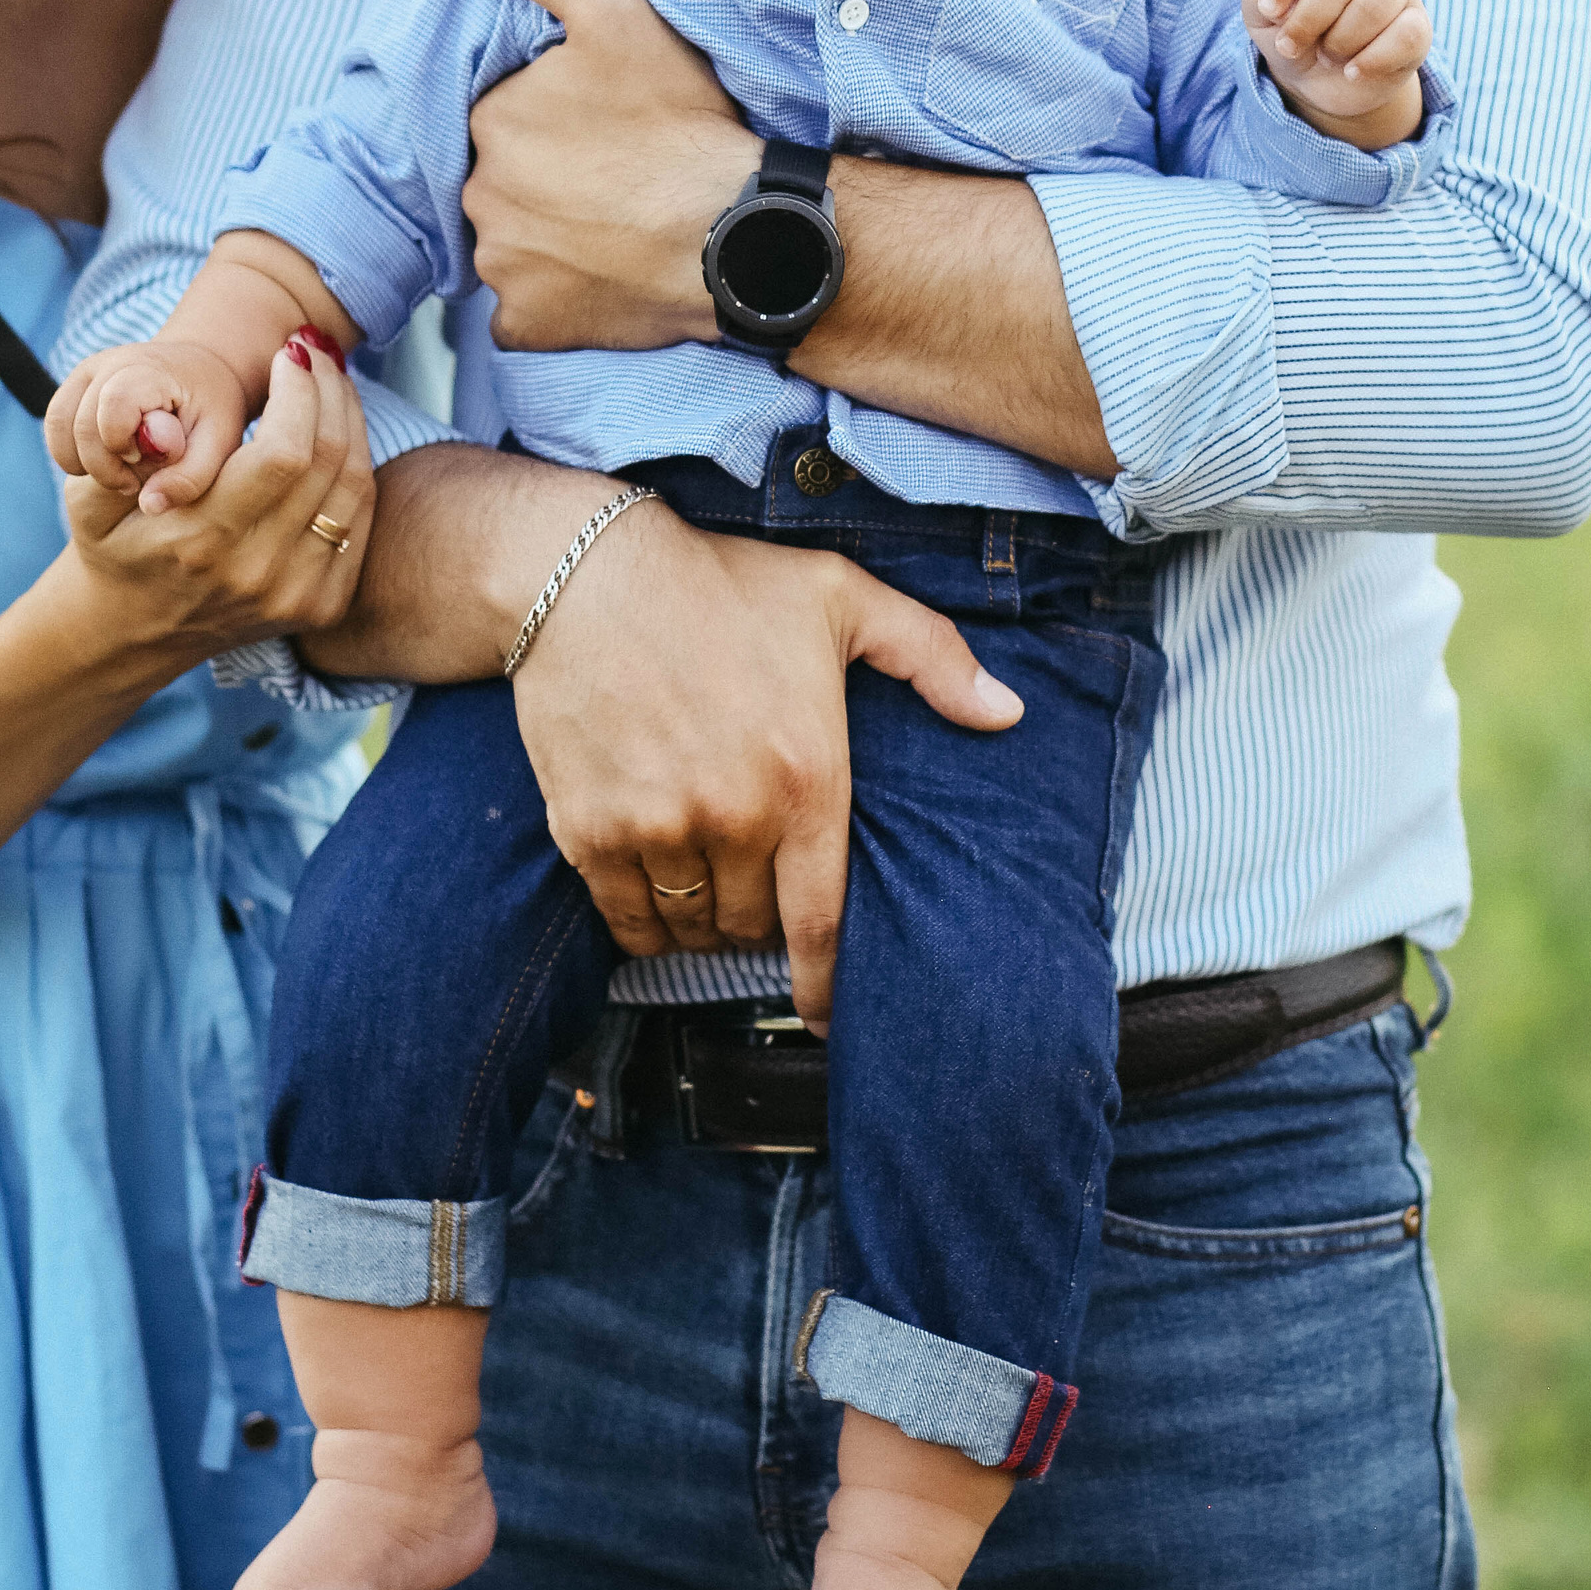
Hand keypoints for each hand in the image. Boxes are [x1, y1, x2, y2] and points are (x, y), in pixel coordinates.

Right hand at [46, 333, 255, 511]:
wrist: (199, 370)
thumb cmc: (212, 409)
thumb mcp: (219, 445)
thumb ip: (189, 477)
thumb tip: (147, 506)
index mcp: (148, 369)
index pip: (113, 406)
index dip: (122, 446)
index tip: (146, 462)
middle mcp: (108, 363)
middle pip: (80, 425)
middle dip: (104, 467)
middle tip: (135, 481)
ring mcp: (86, 372)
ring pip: (58, 426)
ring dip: (83, 462)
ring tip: (121, 471)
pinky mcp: (74, 386)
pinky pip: (54, 427)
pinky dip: (72, 454)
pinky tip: (105, 462)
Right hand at [61, 336, 373, 649]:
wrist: (131, 631)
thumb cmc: (112, 547)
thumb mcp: (89, 500)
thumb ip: (120, 452)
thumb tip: (163, 419)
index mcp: (201, 539)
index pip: (283, 454)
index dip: (299, 393)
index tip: (287, 354)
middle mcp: (257, 571)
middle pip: (328, 461)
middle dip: (329, 390)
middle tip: (315, 351)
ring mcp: (295, 594)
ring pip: (353, 486)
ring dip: (350, 420)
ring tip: (330, 379)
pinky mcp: (322, 605)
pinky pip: (360, 520)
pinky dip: (356, 465)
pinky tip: (338, 429)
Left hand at [464, 0, 752, 349]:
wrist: (732, 237)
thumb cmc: (680, 124)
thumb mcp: (620, 17)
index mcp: (493, 120)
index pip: (505, 115)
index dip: (552, 117)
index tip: (603, 124)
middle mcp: (480, 196)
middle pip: (504, 180)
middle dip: (545, 178)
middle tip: (615, 176)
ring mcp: (502, 267)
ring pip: (512, 245)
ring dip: (547, 238)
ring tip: (615, 228)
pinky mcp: (529, 325)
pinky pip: (525, 313)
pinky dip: (552, 302)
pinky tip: (600, 281)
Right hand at [512, 502, 1022, 1028]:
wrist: (586, 574)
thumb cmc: (718, 584)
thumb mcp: (841, 596)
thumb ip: (931, 656)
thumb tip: (1005, 712)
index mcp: (807, 777)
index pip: (821, 922)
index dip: (824, 986)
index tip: (823, 1016)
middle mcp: (735, 816)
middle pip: (750, 928)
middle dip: (757, 923)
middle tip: (752, 887)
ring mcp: (659, 828)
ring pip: (690, 927)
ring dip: (701, 924)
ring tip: (704, 887)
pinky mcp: (591, 830)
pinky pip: (625, 917)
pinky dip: (642, 925)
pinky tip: (651, 901)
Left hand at [1244, 0, 1431, 143]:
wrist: (1322, 84)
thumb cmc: (1293, 37)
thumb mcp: (1262, 17)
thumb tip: (1284, 1)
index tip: (1269, 12)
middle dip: (1309, 18)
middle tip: (1292, 46)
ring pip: (1378, 1)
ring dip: (1342, 39)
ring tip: (1327, 57)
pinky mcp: (1418, 28)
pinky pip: (1408, 35)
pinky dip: (1373, 59)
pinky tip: (1352, 72)